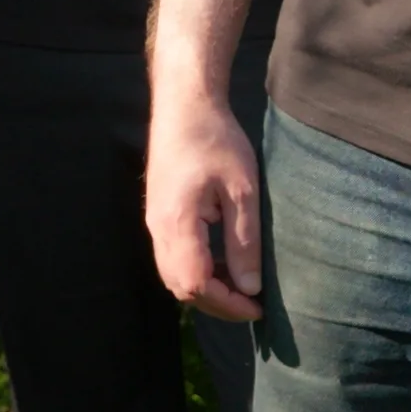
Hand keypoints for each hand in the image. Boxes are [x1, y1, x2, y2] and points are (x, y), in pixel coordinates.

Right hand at [144, 99, 266, 320]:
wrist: (184, 105)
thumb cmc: (216, 139)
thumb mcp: (242, 190)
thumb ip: (244, 241)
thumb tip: (249, 288)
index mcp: (176, 223)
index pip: (195, 284)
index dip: (227, 304)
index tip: (257, 306)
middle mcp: (157, 228)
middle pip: (180, 286)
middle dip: (216, 303)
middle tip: (251, 303)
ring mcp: (153, 221)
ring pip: (173, 274)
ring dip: (205, 288)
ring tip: (240, 285)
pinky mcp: (158, 214)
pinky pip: (172, 257)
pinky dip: (196, 271)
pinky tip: (222, 262)